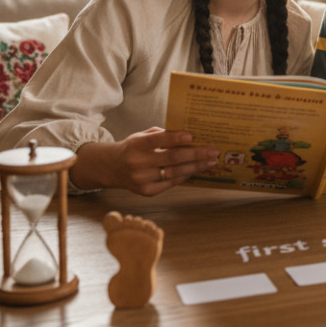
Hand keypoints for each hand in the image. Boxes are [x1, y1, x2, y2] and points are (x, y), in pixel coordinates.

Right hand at [72, 126, 219, 195]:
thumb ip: (163, 135)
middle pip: (171, 159)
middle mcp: (138, 163)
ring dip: (196, 167)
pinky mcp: (147, 192)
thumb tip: (190, 136)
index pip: (157, 140)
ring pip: (174, 173)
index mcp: (136, 145)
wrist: (112, 168)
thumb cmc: (133, 148)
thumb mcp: (142, 136)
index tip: (192, 136)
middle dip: (195, 155)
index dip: (175, 138)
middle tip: (213, 151)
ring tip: (211, 161)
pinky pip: (171, 183)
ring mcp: (142, 180)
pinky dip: (186, 175)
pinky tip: (198, 169)